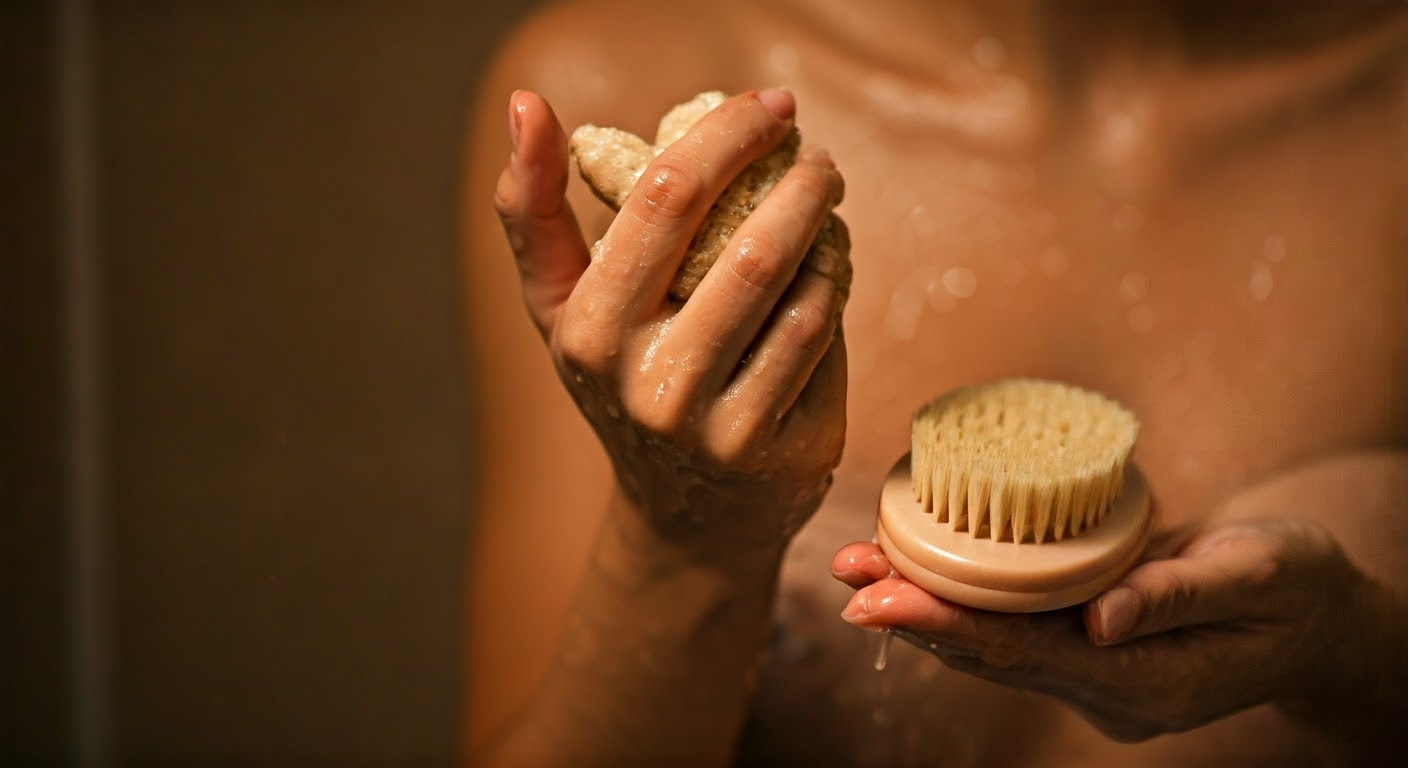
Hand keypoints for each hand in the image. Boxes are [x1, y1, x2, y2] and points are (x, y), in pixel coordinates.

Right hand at [493, 89, 846, 558]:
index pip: (662, 201)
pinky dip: (833, 282)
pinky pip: (820, 336)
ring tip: (822, 195)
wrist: (687, 514)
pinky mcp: (778, 450)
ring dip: (822, 225)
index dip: (726, 136)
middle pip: (743, 249)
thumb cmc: (624, 380)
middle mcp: (646, 384)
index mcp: (585, 332)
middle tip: (813, 150)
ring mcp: (716, 426)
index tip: (767, 106)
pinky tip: (829, 263)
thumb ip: (536, 211)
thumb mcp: (563, 308)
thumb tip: (523, 104)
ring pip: (793, 291)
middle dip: (794, 178)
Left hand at [831, 520, 1376, 741]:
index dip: (948, 624)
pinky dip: (962, 593)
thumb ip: (1184, 593)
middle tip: (847, 575)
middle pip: (991, 653)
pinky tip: (916, 563)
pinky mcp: (1088, 644)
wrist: (1316, 620)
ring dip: (924, 601)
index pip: (1026, 654)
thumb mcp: (1262, 575)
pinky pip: (1013, 622)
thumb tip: (1101, 616)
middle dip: (913, 611)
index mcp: (1149, 683)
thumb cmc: (1298, 589)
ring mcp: (1096, 672)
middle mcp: (1108, 688)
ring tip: (857, 565)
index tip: (880, 599)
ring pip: (992, 640)